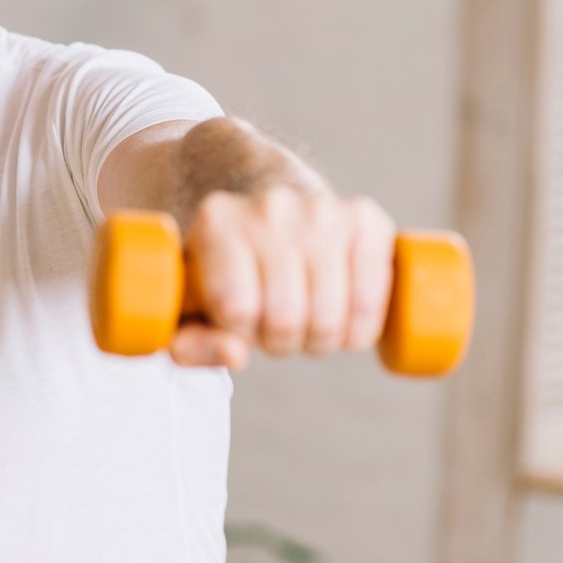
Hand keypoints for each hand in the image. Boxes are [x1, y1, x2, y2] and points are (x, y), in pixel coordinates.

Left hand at [170, 186, 397, 370]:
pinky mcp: (365, 218)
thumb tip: (235, 355)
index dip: (239, 332)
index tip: (238, 320)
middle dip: (279, 341)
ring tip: (305, 322)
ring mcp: (321, 209)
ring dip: (319, 339)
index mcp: (216, 221)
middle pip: (284, 316)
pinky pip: (370, 301)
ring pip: (329, 316)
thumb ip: (191, 342)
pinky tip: (342, 322)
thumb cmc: (228, 272)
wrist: (272, 216)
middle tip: (275, 327)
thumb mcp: (192, 305)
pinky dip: (358, 330)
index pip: (234, 307)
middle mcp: (269, 206)